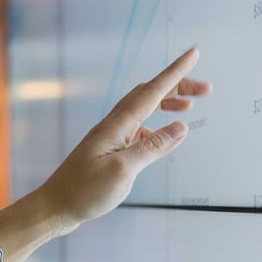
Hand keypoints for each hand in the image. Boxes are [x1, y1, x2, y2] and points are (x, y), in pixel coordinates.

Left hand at [37, 48, 210, 232]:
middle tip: (205, 88)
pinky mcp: (109, 150)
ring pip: (143, 110)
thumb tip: (181, 127)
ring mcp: (110, 137)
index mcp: (117, 126)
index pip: (152, 92)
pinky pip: (137, 128)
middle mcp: (113, 126)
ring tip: (190, 106)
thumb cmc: (84, 192)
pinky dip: (155, 125)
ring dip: (167, 103)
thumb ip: (153, 147)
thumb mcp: (123, 170)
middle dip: (177, 86)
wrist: (55, 207)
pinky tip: (165, 135)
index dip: (175, 72)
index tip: (193, 53)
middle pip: (148, 95)